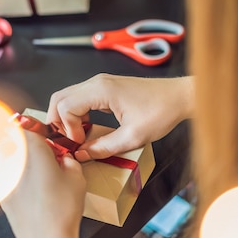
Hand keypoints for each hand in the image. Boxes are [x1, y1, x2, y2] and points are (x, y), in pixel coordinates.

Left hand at [0, 131, 86, 237]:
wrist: (44, 237)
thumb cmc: (61, 208)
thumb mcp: (77, 177)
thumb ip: (69, 161)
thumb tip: (64, 159)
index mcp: (32, 146)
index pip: (25, 124)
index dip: (33, 126)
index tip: (41, 132)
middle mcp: (12, 156)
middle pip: (7, 135)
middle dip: (18, 137)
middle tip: (32, 145)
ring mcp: (1, 173)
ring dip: (6, 150)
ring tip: (20, 157)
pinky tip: (10, 173)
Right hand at [47, 74, 193, 160]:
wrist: (180, 96)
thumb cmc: (162, 111)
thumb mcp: (133, 137)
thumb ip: (103, 147)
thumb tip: (81, 155)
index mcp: (101, 90)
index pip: (65, 107)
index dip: (68, 129)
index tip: (80, 143)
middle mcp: (96, 82)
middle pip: (59, 98)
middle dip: (58, 122)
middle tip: (70, 140)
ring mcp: (100, 83)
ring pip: (67, 97)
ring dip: (66, 118)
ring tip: (78, 136)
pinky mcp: (105, 87)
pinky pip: (79, 97)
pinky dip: (76, 113)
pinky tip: (87, 127)